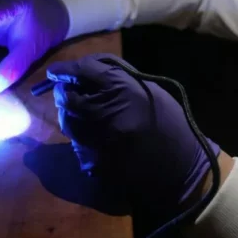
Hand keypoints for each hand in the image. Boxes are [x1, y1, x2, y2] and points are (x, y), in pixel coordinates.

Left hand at [47, 53, 219, 216]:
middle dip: (64, 91)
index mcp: (124, 90)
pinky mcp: (93, 163)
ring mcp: (97, 140)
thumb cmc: (169, 124)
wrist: (181, 168)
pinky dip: (80, 137)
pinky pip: (76, 144)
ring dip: (70, 114)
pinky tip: (96, 138)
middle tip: (67, 90)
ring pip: (67, 121)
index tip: (56, 71)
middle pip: (68, 96)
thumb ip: (116, 79)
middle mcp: (106, 112)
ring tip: (83, 114)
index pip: (84, 71)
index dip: (66, 70)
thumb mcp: (149, 90)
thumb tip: (85, 73)